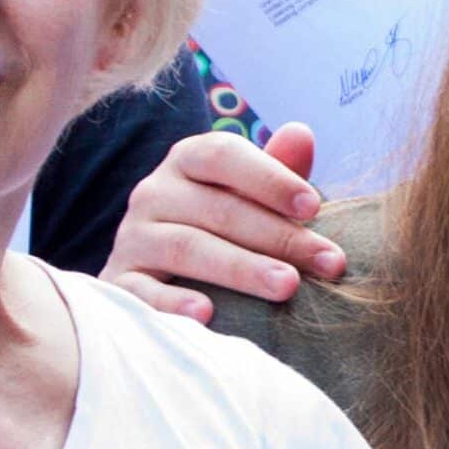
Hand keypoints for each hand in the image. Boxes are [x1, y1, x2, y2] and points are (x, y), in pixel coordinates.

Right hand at [101, 123, 345, 321]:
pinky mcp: (120, 281)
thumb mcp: (249, 193)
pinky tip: (207, 314)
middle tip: (329, 262)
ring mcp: (133, 237)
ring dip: (241, 268)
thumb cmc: (222, 226)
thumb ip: (276, 168)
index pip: (224, 155)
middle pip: (218, 208)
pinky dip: (172, 303)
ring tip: (288, 286)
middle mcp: (154, 193)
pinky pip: (141, 291)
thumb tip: (302, 134)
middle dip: (280, 236)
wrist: (156, 271)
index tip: (315, 206)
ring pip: (187, 247)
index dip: (271, 178)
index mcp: (188, 161)